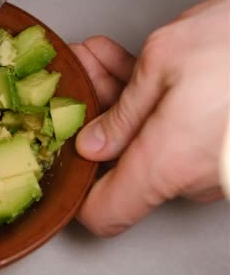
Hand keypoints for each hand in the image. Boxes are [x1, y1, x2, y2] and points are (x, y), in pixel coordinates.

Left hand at [69, 0, 229, 236]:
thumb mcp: (166, 60)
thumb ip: (123, 112)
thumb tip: (94, 144)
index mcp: (165, 164)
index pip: (101, 213)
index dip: (75, 191)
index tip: (61, 156)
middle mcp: (190, 178)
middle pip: (120, 166)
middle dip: (93, 119)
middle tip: (80, 77)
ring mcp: (211, 168)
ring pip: (146, 143)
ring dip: (120, 104)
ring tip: (102, 60)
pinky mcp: (224, 152)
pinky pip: (175, 136)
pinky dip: (152, 106)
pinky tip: (135, 69)